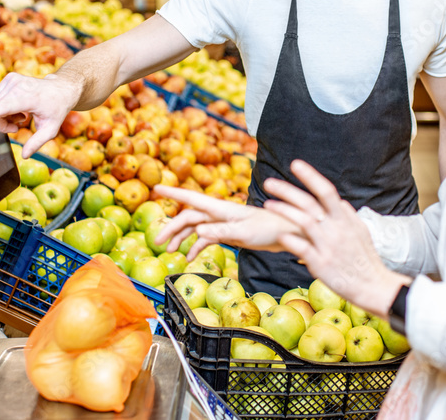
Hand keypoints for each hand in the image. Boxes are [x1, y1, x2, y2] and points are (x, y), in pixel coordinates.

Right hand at [0, 73, 78, 157]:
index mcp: (30, 98)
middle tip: (18, 126)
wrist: (61, 89)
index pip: (6, 106)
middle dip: (3, 123)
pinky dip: (4, 106)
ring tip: (23, 115)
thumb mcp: (51, 129)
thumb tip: (25, 156)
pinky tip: (19, 107)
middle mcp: (20, 86)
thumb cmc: (56, 110)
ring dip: (4, 115)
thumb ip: (37, 143)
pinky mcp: (9, 78)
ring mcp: (13, 79)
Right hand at [152, 185, 300, 258]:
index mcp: (221, 208)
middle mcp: (219, 213)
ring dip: (182, 238)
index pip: (192, 198)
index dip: (173, 193)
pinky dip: (196, 246)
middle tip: (158, 242)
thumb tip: (198, 231)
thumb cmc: (270, 228)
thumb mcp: (245, 231)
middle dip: (172, 228)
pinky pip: (207, 238)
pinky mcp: (229, 233)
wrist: (288, 233)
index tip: (156, 188)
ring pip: (196, 228)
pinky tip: (190, 257)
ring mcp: (224, 223)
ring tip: (170, 251)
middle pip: (189, 217)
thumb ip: (221, 230)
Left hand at [263, 160, 409, 316]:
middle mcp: (336, 229)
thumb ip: (348, 216)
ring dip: (283, 211)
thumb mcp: (361, 232)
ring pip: (303, 222)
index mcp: (345, 219)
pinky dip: (289, 239)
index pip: (326, 191)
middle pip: (310, 203)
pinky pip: (301, 248)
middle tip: (268, 182)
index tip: (295, 164)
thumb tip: (339, 201)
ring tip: (267, 204)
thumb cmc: (365, 259)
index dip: (311, 176)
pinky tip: (277, 234)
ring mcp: (328, 246)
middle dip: (288, 190)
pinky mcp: (321, 264)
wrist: (374, 286)